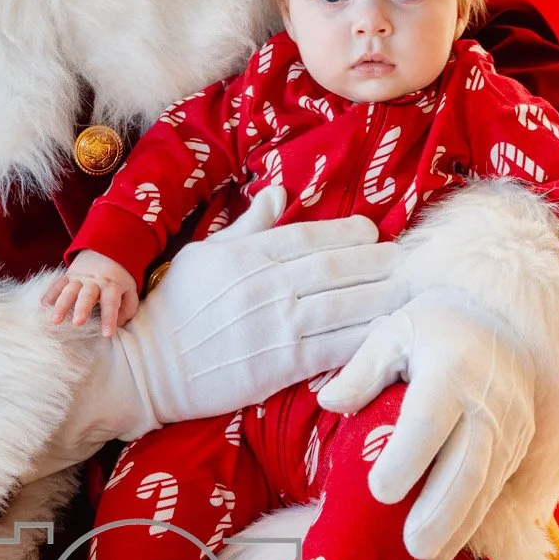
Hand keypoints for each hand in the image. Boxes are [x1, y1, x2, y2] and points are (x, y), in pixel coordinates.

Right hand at [42, 252, 138, 335]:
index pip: (111, 302)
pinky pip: (57, 284)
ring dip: (61, 305)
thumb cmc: (118, 278)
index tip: (107, 334)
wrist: (105, 251)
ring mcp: (79, 278)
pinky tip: (42, 306)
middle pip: (87, 294)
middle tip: (77, 323)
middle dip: (82, 308)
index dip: (109, 318)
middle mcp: (94, 281)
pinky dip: (49, 294)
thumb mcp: (130, 290)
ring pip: (69, 290)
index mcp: (111, 285)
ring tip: (55, 320)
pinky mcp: (68, 276)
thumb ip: (127, 307)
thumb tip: (118, 324)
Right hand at [114, 186, 405, 430]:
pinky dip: (366, 337)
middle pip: (337, 268)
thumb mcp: (203, 253)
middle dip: (379, 262)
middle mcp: (267, 284)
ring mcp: (277, 324)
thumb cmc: (173, 308)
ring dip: (384, 296)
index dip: (349, 232)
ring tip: (411, 290)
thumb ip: (247, 226)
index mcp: (247, 253)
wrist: (147, 366)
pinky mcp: (281, 364)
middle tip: (409, 259)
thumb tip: (278, 193)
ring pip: (345, 305)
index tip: (373, 231)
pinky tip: (390, 331)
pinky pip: (336, 346)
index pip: (311, 236)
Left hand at [316, 289, 534, 559]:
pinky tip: (445, 549)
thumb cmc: (435, 329)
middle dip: (440, 511)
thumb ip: (362, 369)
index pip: (430, 421)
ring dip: (457, 527)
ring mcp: (509, 427)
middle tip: (410, 547)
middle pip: (466, 465)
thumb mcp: (394, 332)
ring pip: (485, 486)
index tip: (378, 490)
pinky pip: (495, 490)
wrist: (501, 324)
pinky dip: (471, 523)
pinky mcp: (519, 446)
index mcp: (451, 368)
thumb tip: (330, 402)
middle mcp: (487, 402)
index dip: (406, 459)